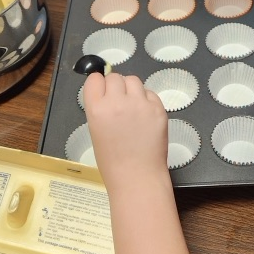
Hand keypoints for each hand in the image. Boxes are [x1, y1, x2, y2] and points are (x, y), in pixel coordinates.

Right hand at [81, 73, 168, 189]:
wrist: (137, 176)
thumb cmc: (112, 160)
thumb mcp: (96, 131)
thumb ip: (101, 108)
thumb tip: (109, 92)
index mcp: (97, 109)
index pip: (95, 79)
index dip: (99, 84)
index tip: (102, 91)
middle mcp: (117, 102)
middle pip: (115, 77)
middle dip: (115, 86)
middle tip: (119, 101)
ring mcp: (140, 104)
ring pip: (133, 80)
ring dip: (131, 89)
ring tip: (132, 106)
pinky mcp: (158, 108)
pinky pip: (150, 93)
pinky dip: (146, 100)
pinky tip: (144, 116)